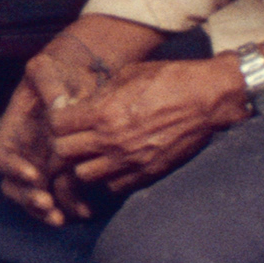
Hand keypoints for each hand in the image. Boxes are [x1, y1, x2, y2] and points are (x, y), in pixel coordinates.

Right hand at [0, 20, 139, 224]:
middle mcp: (24, 155)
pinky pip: (60, 198)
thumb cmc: (59, 72)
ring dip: (44, 212)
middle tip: (47, 204)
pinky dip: (68, 208)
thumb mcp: (48, 70)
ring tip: (61, 217)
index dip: (13, 169)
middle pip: (14, 188)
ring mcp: (42, 167)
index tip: (32, 174)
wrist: (81, 78)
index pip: (1, 159)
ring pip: (34, 199)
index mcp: (12, 134)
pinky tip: (83, 211)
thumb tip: (59, 108)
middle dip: (28, 199)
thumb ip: (50, 85)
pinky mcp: (64, 174)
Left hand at [45, 54, 251, 194]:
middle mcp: (112, 140)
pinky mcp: (147, 174)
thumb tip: (79, 104)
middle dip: (64, 143)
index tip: (65, 116)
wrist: (207, 99)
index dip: (57, 120)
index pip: (56, 125)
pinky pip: (112, 188)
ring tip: (93, 152)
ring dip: (84, 164)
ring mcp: (129, 161)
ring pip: (84, 176)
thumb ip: (99, 94)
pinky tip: (114, 164)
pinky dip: (108, 178)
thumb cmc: (169, 79)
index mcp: (104, 112)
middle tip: (75, 135)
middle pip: (64, 153)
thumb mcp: (127, 75)